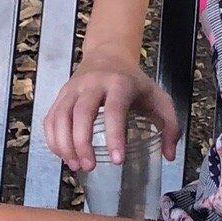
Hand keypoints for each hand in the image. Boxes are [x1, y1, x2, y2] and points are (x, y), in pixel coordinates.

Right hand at [43, 51, 180, 172]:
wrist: (108, 53)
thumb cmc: (134, 83)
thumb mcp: (159, 99)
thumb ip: (170, 126)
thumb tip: (169, 156)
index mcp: (120, 83)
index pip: (114, 109)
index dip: (114, 135)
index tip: (118, 161)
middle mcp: (93, 83)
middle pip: (82, 112)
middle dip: (82, 143)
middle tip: (90, 167)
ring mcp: (74, 87)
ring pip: (61, 115)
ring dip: (65, 144)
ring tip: (76, 166)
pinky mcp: (61, 94)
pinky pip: (51, 117)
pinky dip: (53, 139)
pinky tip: (63, 156)